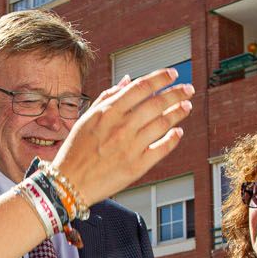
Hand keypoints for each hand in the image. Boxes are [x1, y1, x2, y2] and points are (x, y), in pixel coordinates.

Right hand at [50, 68, 192, 207]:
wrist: (69, 183)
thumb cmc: (75, 150)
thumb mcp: (86, 118)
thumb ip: (107, 97)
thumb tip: (128, 80)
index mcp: (108, 112)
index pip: (140, 88)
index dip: (160, 78)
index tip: (172, 74)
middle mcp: (121, 127)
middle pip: (156, 103)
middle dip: (176, 93)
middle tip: (188, 89)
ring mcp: (131, 147)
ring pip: (163, 124)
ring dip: (178, 112)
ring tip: (187, 106)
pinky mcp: (137, 166)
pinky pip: (162, 149)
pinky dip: (173, 139)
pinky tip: (178, 132)